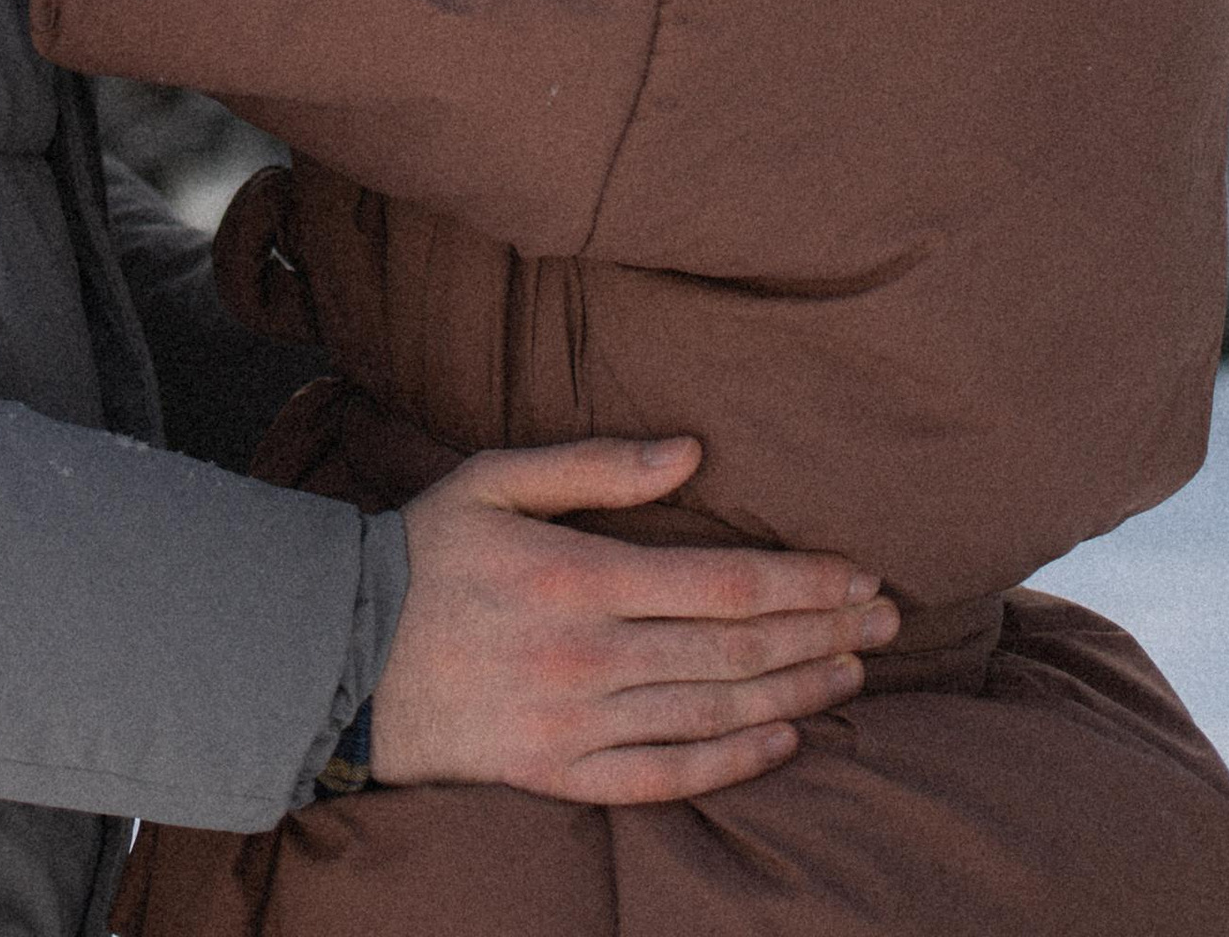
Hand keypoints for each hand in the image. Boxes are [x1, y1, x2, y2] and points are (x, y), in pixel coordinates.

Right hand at [370, 435, 890, 802]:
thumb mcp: (497, 479)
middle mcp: (589, 655)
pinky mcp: (561, 773)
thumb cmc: (424, 553)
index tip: (861, 572)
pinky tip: (783, 738)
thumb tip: (692, 452)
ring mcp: (577, 724)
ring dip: (797, 690)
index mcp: (580, 575)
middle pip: (736, 649)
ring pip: (715, 711)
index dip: (805, 581)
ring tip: (855, 671)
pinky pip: (666, 776)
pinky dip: (733, 760)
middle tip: (889, 621)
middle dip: (824, 632)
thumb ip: (596, 464)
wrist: (339, 657)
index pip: (725, 583)